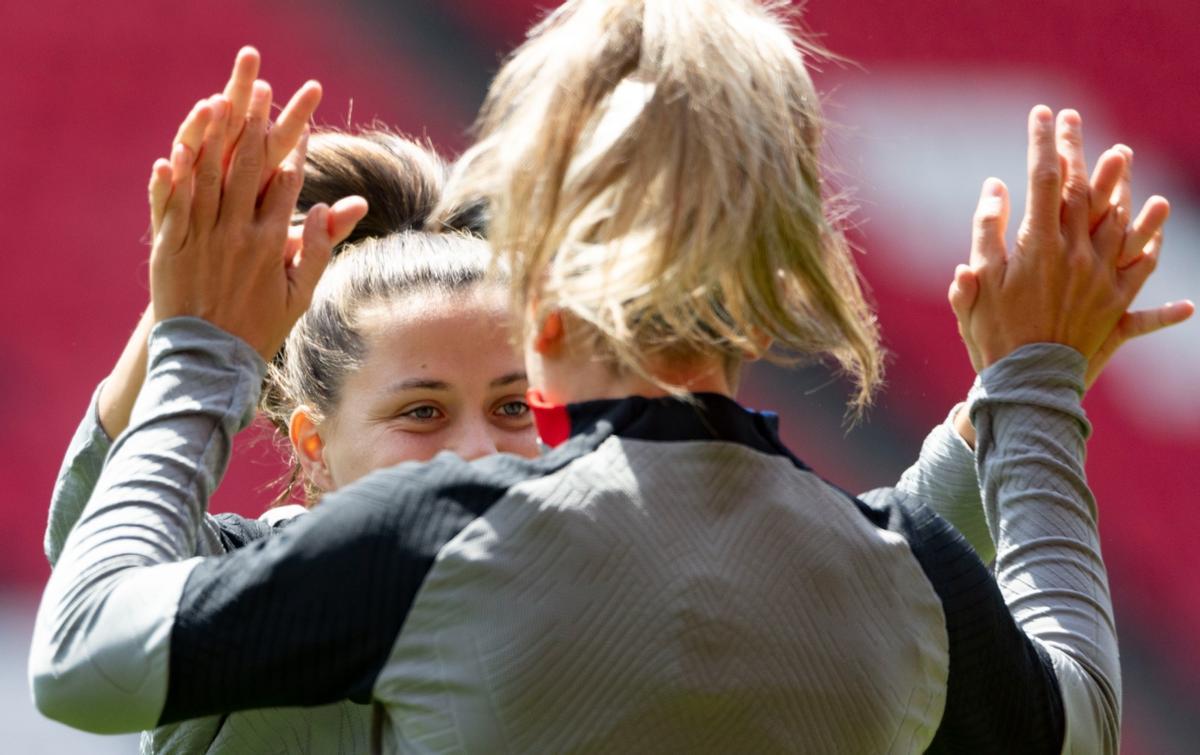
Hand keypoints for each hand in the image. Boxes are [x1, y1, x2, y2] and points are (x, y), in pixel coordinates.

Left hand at [149, 84, 365, 359]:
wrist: (209, 360)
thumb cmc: (260, 327)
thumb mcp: (301, 294)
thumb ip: (317, 250)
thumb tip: (331, 210)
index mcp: (271, 245)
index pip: (286, 186)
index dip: (295, 152)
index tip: (301, 124)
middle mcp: (236, 235)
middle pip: (247, 169)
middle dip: (256, 127)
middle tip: (262, 92)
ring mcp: (201, 239)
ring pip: (209, 178)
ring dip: (215, 137)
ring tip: (221, 101)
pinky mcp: (171, 247)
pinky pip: (173, 203)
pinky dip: (175, 174)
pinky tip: (177, 147)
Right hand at [949, 107, 1191, 381]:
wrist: (1027, 386)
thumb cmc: (993, 335)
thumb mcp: (975, 282)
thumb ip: (986, 232)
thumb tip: (996, 188)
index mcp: (1039, 246)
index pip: (1043, 180)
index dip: (1041, 143)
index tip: (1039, 114)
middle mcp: (1077, 254)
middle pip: (1084, 191)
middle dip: (1077, 150)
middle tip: (1074, 120)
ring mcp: (1102, 278)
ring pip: (1119, 221)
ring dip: (1123, 186)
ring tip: (1124, 156)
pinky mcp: (1116, 304)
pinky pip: (1142, 272)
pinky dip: (1152, 248)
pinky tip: (1161, 228)